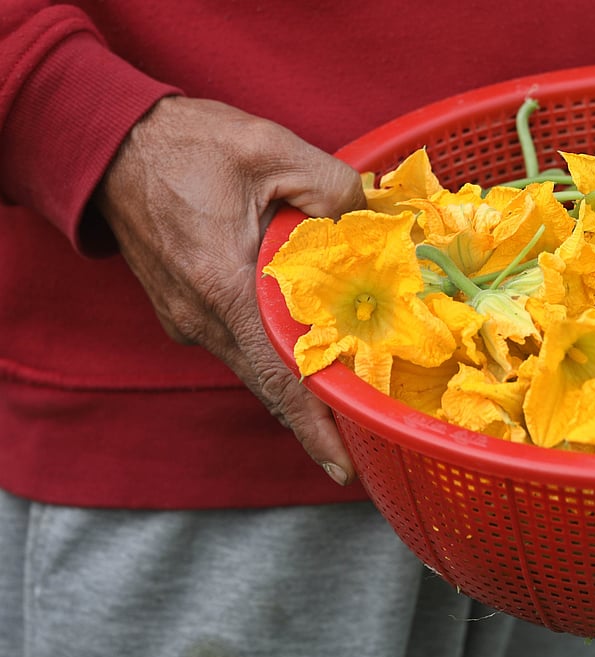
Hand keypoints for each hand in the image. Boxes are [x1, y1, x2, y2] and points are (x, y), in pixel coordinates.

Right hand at [95, 96, 366, 485]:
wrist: (111, 142)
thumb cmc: (187, 143)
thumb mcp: (271, 148)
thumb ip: (332, 187)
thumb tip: (374, 220)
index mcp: (222, 286)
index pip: (276, 376)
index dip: (312, 426)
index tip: (342, 467)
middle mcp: (201, 317)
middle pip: (270, 381)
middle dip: (319, 410)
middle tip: (370, 427)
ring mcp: (187, 318)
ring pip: (255, 363)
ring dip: (298, 377)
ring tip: (351, 385)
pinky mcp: (183, 308)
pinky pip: (239, 341)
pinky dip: (274, 348)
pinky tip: (309, 336)